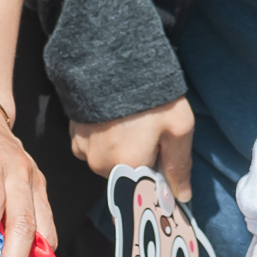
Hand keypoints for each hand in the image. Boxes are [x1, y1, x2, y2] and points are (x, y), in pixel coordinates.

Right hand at [72, 96, 196, 196]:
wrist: (111, 60)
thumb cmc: (151, 96)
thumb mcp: (178, 127)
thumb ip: (179, 165)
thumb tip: (182, 197)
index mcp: (129, 167)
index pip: (147, 190)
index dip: (159, 177)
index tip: (165, 159)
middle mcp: (102, 165)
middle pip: (128, 175)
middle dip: (142, 161)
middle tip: (152, 132)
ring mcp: (84, 151)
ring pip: (110, 162)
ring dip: (122, 149)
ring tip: (132, 122)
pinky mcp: (74, 135)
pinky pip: (93, 149)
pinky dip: (104, 139)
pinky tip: (114, 120)